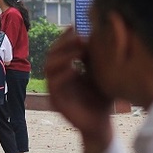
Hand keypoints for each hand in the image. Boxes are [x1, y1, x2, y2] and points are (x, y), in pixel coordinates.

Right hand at [44, 27, 113, 152]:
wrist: (102, 125)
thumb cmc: (103, 99)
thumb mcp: (102, 73)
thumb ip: (97, 55)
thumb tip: (98, 30)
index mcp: (66, 70)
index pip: (58, 48)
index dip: (64, 37)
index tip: (76, 27)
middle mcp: (57, 78)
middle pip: (51, 54)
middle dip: (64, 43)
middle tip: (79, 37)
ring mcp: (55, 90)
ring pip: (49, 67)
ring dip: (63, 56)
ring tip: (79, 50)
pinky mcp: (56, 102)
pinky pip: (54, 85)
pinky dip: (62, 75)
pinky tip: (74, 70)